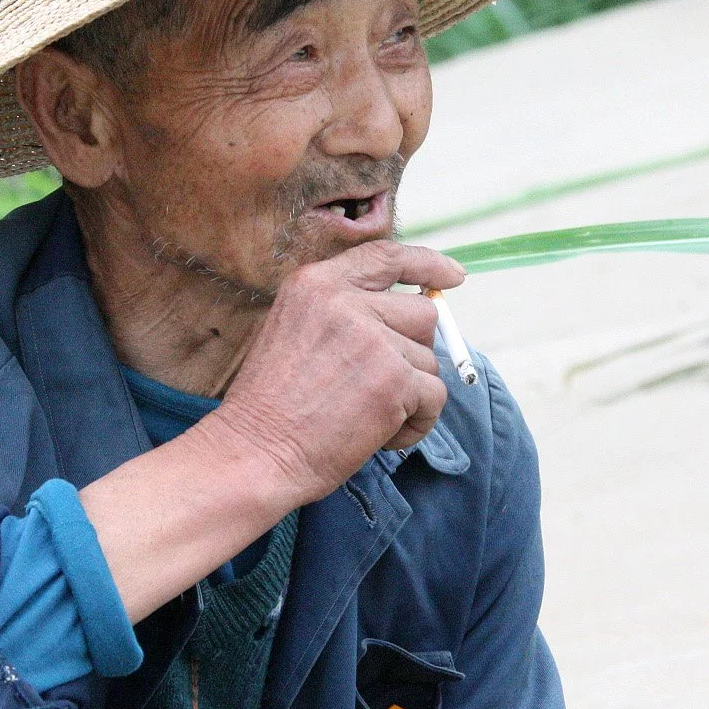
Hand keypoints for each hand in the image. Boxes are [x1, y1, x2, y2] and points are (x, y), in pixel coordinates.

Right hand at [204, 240, 466, 506]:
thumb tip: (416, 314)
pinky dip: (415, 424)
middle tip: (375, 386)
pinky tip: (378, 435)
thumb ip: (346, 312)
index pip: (386, 256)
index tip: (453, 275)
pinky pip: (435, 397)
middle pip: (422, 312)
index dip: (426, 264)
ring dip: (409, 394)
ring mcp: (373, 339)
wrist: (255, 452)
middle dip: (412, 351)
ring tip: (362, 415)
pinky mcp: (395, 380)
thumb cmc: (271, 405)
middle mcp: (346, 301)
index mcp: (316, 283)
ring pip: (429, 360)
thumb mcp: (294, 331)